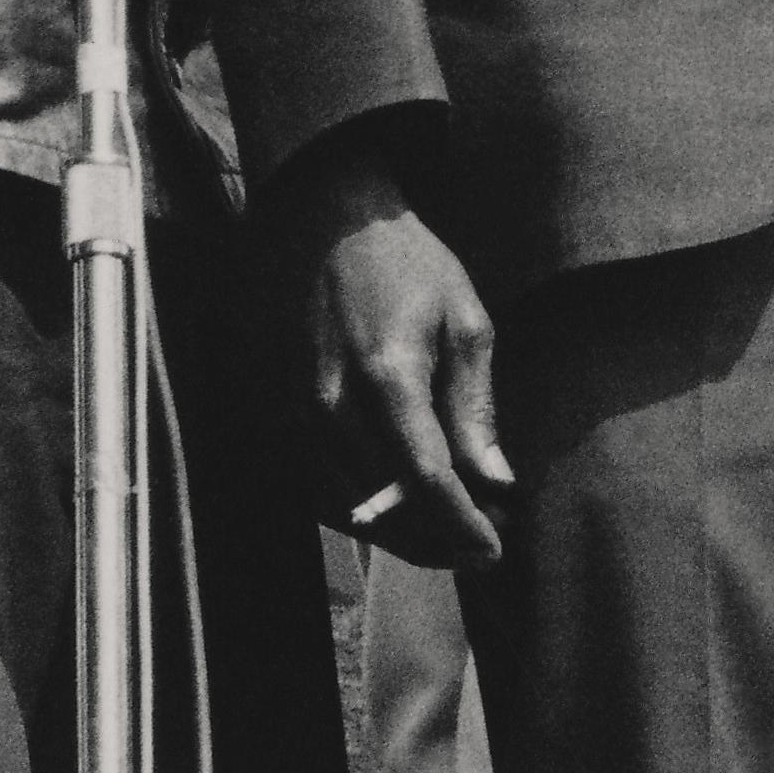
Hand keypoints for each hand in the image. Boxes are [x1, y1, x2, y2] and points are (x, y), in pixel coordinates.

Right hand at [294, 147, 511, 567]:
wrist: (323, 221)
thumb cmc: (406, 264)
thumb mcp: (463, 321)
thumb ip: (474, 408)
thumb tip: (495, 481)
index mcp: (387, 377)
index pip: (428, 480)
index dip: (463, 525)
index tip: (495, 551)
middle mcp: (332, 406)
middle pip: (385, 508)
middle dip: (437, 539)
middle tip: (480, 550)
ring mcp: (298, 413)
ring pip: (349, 508)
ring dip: (400, 535)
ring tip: (447, 538)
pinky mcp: (279, 414)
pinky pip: (318, 487)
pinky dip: (361, 512)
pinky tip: (396, 515)